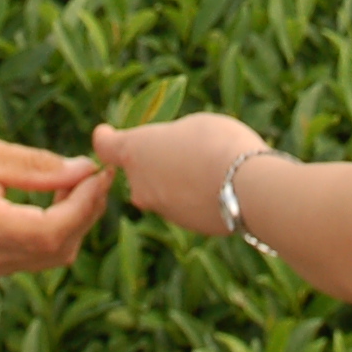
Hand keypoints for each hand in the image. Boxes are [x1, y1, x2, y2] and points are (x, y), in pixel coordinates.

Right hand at [0, 133, 110, 279]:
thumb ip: (34, 166)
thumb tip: (83, 170)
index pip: (52, 231)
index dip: (85, 204)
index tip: (99, 172)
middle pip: (58, 250)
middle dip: (86, 213)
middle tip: (94, 175)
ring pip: (49, 258)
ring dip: (72, 224)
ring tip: (75, 184)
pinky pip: (32, 257)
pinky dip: (52, 232)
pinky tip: (54, 201)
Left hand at [90, 113, 269, 236]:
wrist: (247, 187)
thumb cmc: (217, 143)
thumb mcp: (191, 125)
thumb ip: (171, 139)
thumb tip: (172, 151)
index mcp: (135, 151)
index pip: (104, 146)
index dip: (106, 137)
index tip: (107, 132)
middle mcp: (139, 184)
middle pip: (137, 170)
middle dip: (153, 161)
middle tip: (181, 147)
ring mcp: (160, 208)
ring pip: (161, 190)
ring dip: (175, 180)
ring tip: (209, 166)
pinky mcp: (183, 225)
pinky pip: (182, 205)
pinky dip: (193, 196)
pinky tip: (218, 185)